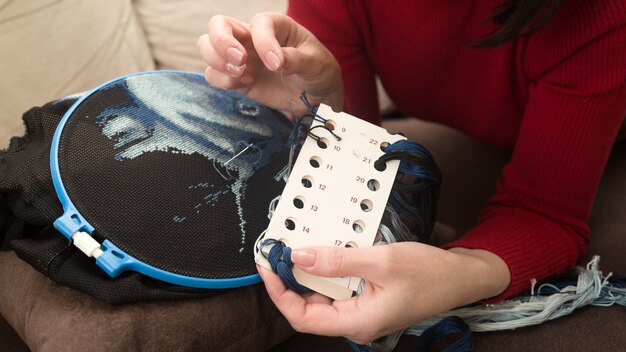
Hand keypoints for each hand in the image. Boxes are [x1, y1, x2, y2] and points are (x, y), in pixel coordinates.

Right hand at [197, 13, 343, 115]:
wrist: (315, 96)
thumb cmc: (318, 71)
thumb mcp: (316, 63)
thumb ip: (297, 60)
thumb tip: (276, 62)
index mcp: (275, 26)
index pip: (258, 23)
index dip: (263, 41)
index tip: (276, 64)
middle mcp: (252, 37)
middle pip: (217, 25)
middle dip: (221, 42)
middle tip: (240, 61)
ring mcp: (241, 58)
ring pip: (207, 48)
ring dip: (218, 62)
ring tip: (243, 75)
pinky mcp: (236, 79)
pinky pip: (213, 75)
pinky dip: (222, 81)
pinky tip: (245, 84)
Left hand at [257, 242, 509, 343]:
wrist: (461, 276)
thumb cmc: (430, 273)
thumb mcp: (381, 262)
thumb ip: (338, 260)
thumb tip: (299, 257)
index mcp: (357, 322)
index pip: (303, 316)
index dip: (279, 293)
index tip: (267, 267)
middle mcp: (356, 322)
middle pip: (309, 306)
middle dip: (290, 280)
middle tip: (278, 252)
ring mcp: (362, 312)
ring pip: (323, 295)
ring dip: (308, 273)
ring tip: (296, 248)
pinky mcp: (367, 299)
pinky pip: (338, 287)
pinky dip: (328, 269)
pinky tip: (324, 251)